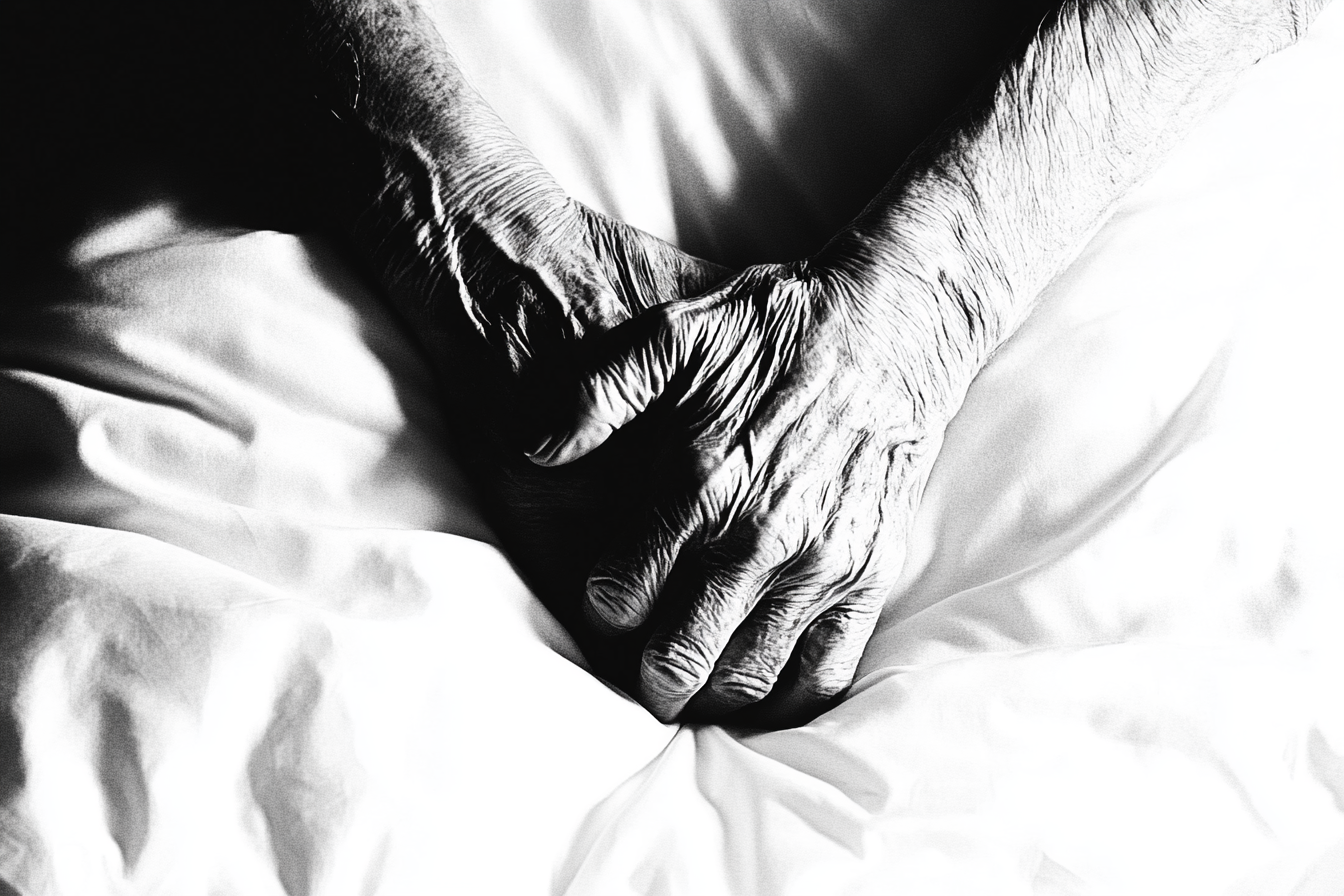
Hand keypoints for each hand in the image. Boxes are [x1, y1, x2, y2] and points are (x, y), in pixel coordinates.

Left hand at [529, 261, 959, 722]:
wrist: (894, 327)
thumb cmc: (776, 329)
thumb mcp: (675, 333)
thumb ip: (595, 393)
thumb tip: (531, 448)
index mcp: (698, 485)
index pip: (620, 597)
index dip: (600, 611)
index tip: (605, 602)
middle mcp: (756, 538)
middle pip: (679, 658)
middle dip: (648, 676)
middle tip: (640, 672)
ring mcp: (818, 564)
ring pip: (747, 676)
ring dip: (710, 696)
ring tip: (693, 686)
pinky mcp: (867, 575)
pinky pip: (825, 671)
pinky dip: (787, 699)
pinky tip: (761, 692)